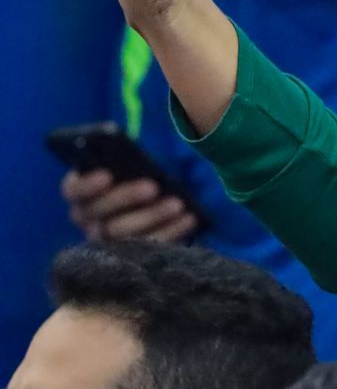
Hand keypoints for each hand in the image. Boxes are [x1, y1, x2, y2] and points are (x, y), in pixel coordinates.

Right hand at [61, 169, 198, 242]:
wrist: (160, 192)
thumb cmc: (138, 171)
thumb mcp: (132, 161)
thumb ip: (126, 158)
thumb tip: (133, 156)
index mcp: (81, 191)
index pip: (73, 190)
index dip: (87, 184)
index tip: (107, 175)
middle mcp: (87, 218)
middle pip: (99, 213)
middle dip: (125, 197)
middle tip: (153, 187)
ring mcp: (106, 239)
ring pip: (122, 233)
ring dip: (151, 217)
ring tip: (177, 204)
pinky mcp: (132, 253)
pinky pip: (148, 247)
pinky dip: (170, 231)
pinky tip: (189, 218)